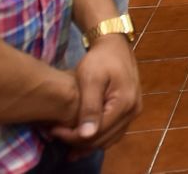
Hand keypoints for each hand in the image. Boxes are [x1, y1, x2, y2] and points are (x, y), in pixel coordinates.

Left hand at [48, 35, 139, 154]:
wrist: (114, 45)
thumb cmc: (100, 59)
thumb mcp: (91, 79)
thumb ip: (90, 107)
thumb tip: (87, 135)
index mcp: (125, 104)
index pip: (97, 133)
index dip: (73, 136)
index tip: (53, 130)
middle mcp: (133, 111)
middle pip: (103, 139)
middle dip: (78, 141)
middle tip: (55, 133)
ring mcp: (133, 112)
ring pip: (108, 139)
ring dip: (87, 143)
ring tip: (64, 138)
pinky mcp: (129, 111)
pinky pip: (113, 132)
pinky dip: (96, 137)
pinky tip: (80, 137)